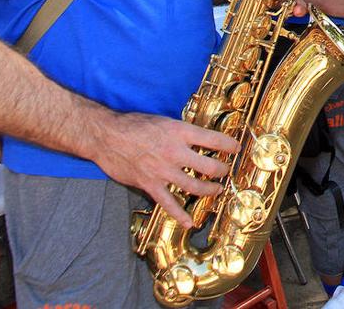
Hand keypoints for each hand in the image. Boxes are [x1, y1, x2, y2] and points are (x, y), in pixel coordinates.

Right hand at [94, 112, 239, 228]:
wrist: (106, 136)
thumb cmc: (133, 125)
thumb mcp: (163, 121)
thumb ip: (181, 132)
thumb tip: (197, 138)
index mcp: (180, 132)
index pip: (213, 139)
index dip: (229, 145)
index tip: (237, 148)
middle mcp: (175, 152)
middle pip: (209, 166)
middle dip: (222, 170)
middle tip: (226, 171)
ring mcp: (163, 171)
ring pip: (194, 186)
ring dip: (209, 190)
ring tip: (217, 190)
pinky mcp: (150, 185)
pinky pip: (169, 203)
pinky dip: (180, 214)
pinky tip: (190, 222)